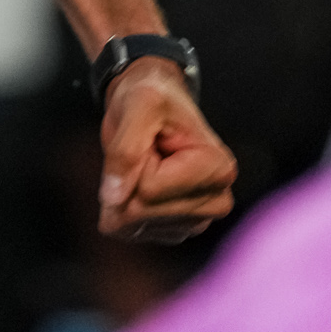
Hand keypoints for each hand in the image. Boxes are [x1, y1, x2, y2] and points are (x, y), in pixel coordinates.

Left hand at [98, 57, 235, 244]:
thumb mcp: (137, 106)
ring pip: (135, 225)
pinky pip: (133, 233)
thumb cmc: (152, 99)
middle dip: (127, 181)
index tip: (149, 139)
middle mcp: (216, 199)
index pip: (149, 188)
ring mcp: (198, 219)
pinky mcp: (178, 229)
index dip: (134, 163)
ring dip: (123, 194)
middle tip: (144, 152)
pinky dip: (123, 208)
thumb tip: (114, 199)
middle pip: (142, 211)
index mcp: (216, 168)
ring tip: (144, 165)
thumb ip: (125, 150)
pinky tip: (138, 184)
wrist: (154, 106)